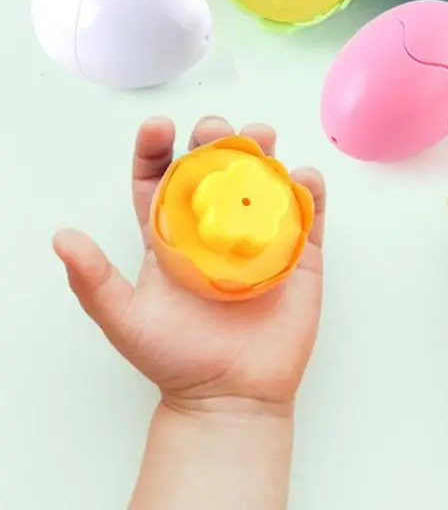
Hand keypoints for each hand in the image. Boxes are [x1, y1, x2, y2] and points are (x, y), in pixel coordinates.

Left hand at [53, 116, 324, 413]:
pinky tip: (299, 177)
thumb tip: (62, 238)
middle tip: (215, 131)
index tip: (159, 128)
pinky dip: (308, 187)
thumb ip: (93, 281)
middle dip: (215, 139)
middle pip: (215, 168)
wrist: (231, 397)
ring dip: (262, 150)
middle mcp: (216, 226)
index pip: (162, 178)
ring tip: (259, 138)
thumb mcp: (124, 320)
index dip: (158, 148)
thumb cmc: (175, 360)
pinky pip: (307, 212)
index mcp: (173, 233)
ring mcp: (259, 235)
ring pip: (262, 178)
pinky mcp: (298, 253)